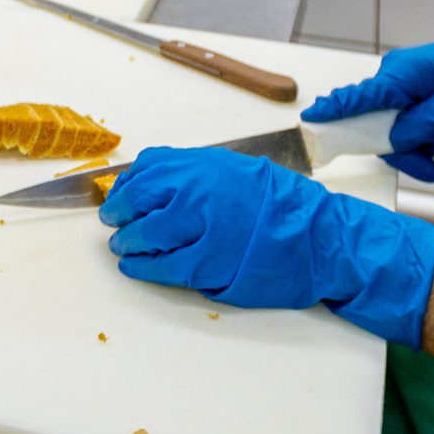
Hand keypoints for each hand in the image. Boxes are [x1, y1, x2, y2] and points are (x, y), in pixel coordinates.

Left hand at [102, 147, 433, 346]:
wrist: (320, 237)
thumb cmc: (283, 204)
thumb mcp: (238, 170)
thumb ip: (197, 171)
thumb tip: (152, 179)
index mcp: (206, 165)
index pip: (149, 168)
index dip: (127, 184)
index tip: (119, 193)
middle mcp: (199, 191)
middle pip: (140, 200)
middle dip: (120, 212)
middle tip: (113, 220)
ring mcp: (203, 228)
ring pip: (147, 234)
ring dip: (128, 241)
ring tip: (122, 246)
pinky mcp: (211, 262)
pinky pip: (164, 266)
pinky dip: (143, 267)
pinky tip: (133, 266)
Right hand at [300, 0, 433, 181]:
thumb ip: (412, 132)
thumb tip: (391, 144)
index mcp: (399, 77)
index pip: (355, 98)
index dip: (333, 111)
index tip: (311, 120)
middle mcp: (401, 79)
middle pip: (385, 126)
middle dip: (415, 150)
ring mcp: (416, 87)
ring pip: (410, 131)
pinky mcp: (430, 95)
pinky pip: (427, 125)